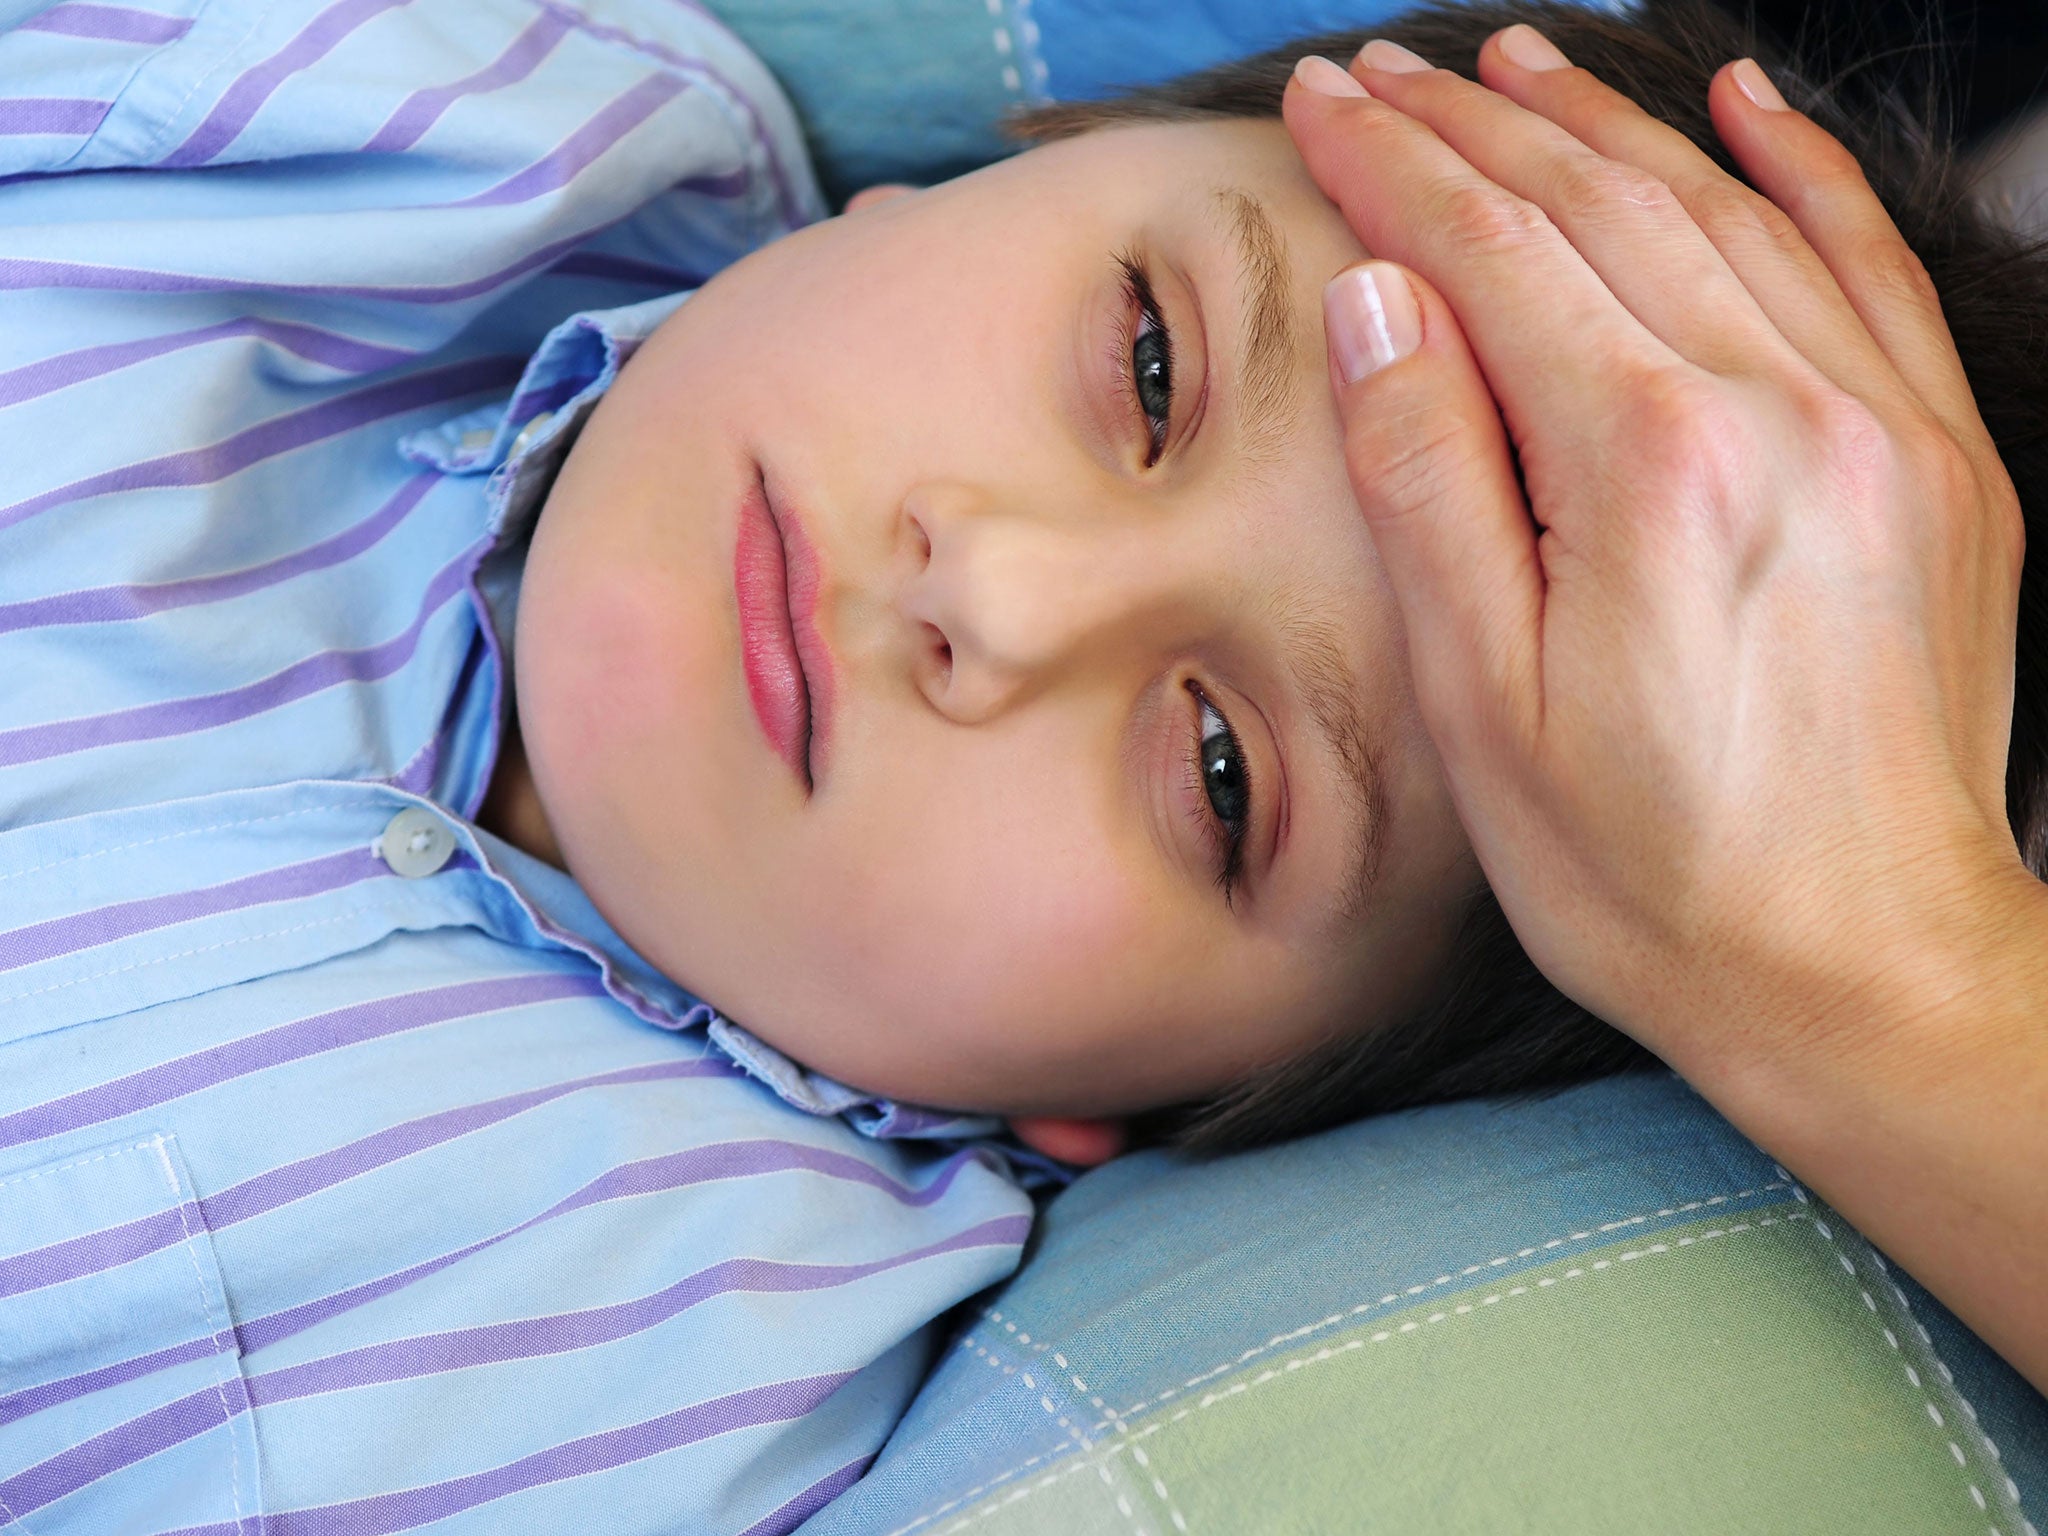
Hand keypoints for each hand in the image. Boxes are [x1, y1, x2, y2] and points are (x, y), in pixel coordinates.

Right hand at [1282, 31, 2029, 1077]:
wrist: (1859, 969)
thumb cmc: (1648, 873)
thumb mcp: (1482, 704)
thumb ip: (1426, 480)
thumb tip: (1377, 298)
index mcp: (1648, 468)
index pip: (1493, 256)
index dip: (1391, 168)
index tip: (1319, 107)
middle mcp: (1782, 411)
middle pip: (1601, 208)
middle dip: (1473, 125)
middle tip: (1380, 72)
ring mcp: (1882, 426)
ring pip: (1724, 211)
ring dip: (1604, 125)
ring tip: (1509, 66)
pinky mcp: (1943, 460)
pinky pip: (1871, 265)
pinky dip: (1800, 169)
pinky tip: (1744, 103)